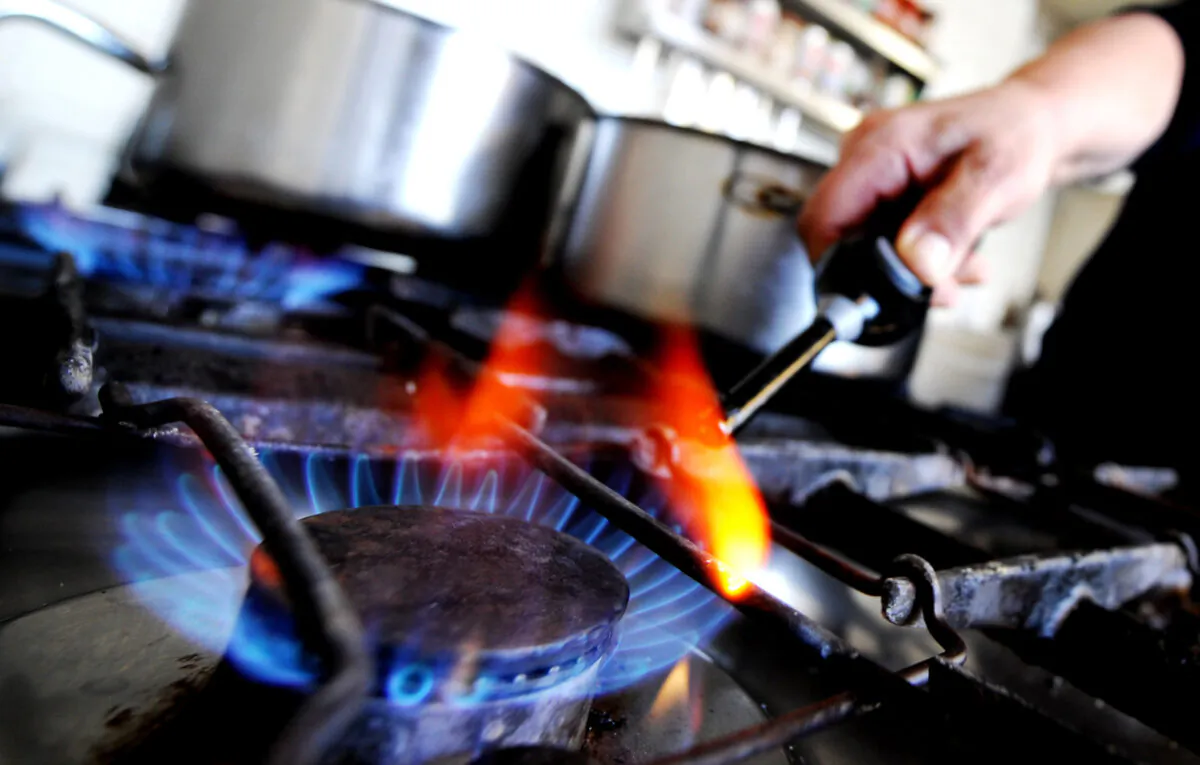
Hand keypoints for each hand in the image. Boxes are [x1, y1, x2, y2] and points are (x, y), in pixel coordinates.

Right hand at [798, 81, 1061, 305]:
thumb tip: (918, 264)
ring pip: (864, 247)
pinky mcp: (884, 193)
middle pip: (843, 238)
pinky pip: (883, 240)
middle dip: (891, 274)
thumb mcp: (996, 177)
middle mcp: (865, 158)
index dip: (841, 265)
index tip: (883, 296)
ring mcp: (872, 176)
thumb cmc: (1016, 133)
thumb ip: (954, 221)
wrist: (1033, 123)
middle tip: (944, 287)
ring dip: (913, 272)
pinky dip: (918, 260)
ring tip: (964, 268)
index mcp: (880, 146)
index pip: (824, 218)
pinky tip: (956, 258)